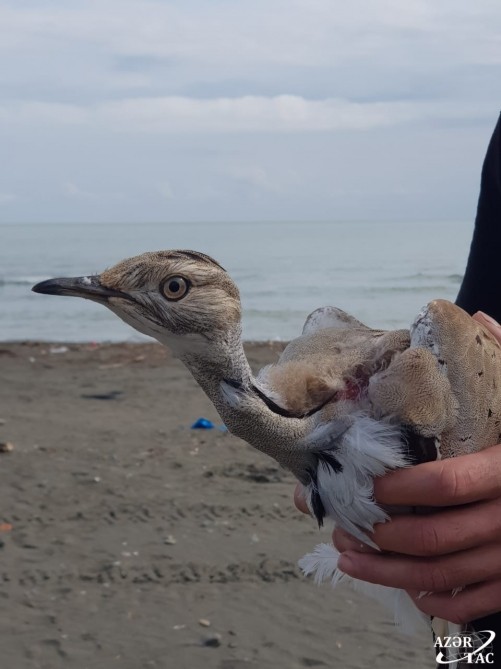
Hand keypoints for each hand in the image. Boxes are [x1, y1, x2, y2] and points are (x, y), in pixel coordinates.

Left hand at [294, 311, 500, 624]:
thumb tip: (474, 319)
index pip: (449, 484)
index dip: (402, 489)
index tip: (368, 485)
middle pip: (438, 538)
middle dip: (382, 537)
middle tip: (344, 528)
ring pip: (448, 576)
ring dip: (392, 574)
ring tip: (351, 559)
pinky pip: (478, 602)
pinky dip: (439, 600)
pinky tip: (407, 587)